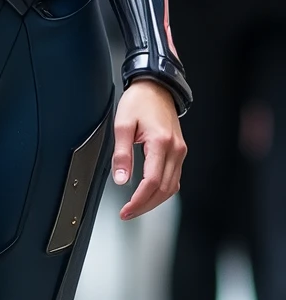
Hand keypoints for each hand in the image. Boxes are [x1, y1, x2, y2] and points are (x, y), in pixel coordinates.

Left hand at [112, 80, 185, 219]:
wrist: (156, 87)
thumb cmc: (139, 101)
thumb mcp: (123, 125)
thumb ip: (121, 154)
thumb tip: (121, 179)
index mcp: (161, 142)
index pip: (152, 182)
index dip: (139, 200)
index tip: (126, 210)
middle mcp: (175, 149)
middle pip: (164, 189)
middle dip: (145, 205)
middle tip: (128, 213)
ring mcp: (179, 151)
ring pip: (172, 187)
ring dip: (154, 201)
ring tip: (135, 207)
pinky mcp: (179, 151)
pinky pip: (174, 178)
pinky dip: (162, 190)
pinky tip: (148, 194)